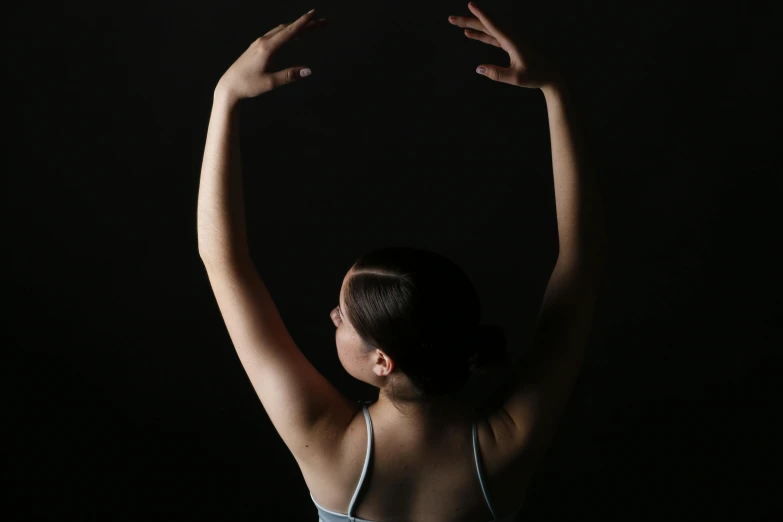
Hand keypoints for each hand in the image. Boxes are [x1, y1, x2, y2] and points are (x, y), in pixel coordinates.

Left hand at [216, 9, 326, 101]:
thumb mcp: (271, 83)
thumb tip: (308, 71)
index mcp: (267, 48)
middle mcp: (263, 41)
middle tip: (322, 22)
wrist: (229, 86)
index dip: (303, 23)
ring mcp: (259, 43)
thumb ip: (290, 75)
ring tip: (312, 27)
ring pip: (282, 30)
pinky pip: (276, 34)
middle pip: (288, 28)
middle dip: (306, 24)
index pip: (289, 32)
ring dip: (297, 27)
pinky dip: (288, 32)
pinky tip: (294, 36)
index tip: (314, 14)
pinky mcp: (257, 46)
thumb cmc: (248, 86)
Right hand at [448, 2, 562, 90]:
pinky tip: (470, 34)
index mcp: (512, 42)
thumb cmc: (535, 76)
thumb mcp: (515, 78)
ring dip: (473, 26)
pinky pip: (492, 36)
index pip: (493, 26)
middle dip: (469, 21)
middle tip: (451, 19)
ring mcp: (510, 40)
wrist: (550, 74)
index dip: (481, 15)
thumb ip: (497, 74)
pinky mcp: (509, 45)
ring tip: (458, 23)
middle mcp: (510, 37)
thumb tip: (478, 68)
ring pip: (488, 29)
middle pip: (486, 25)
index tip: (471, 5)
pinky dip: (481, 34)